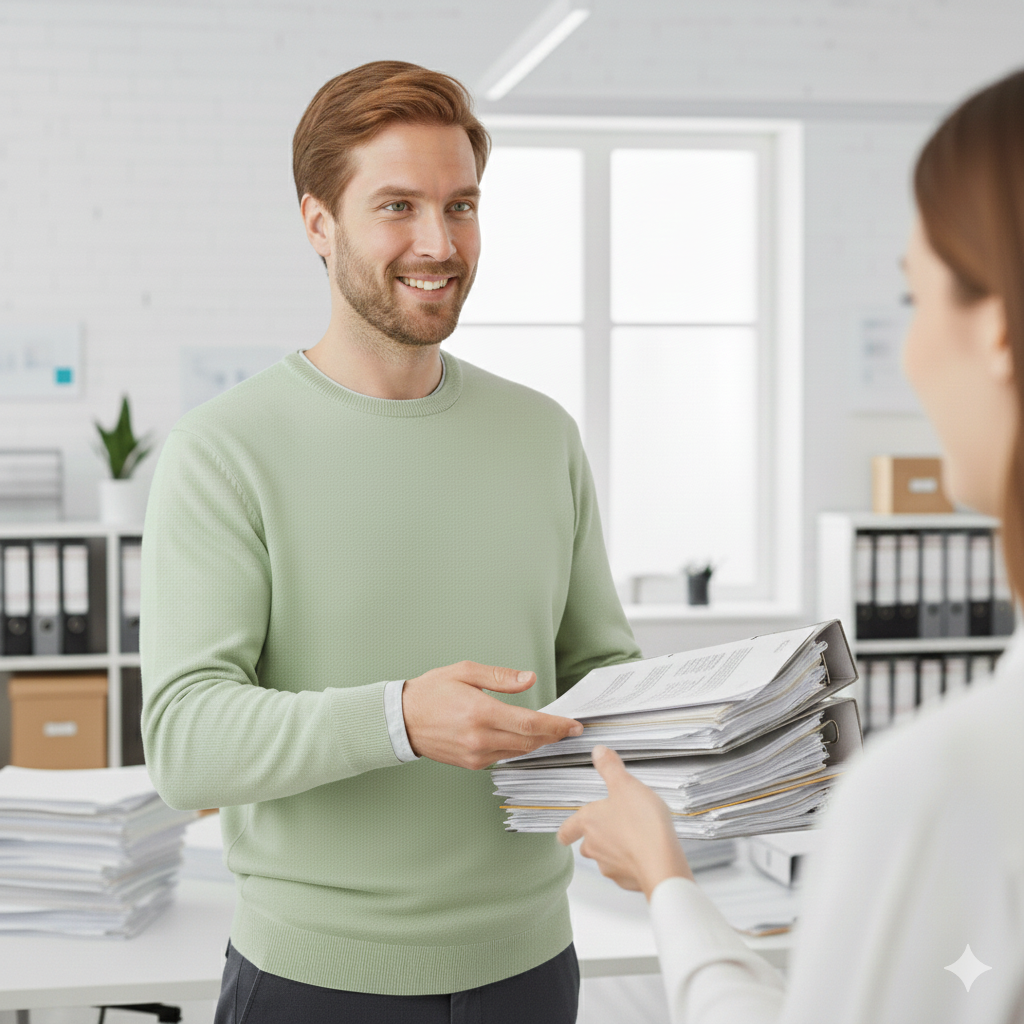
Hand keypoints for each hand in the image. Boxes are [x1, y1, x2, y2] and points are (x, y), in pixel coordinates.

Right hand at [402, 660, 583, 769]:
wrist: (402, 720)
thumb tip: (528, 678)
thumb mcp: (464, 671)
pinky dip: (518, 747)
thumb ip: (500, 677)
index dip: (556, 725)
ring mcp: (475, 754)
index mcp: (480, 712)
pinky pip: (504, 756)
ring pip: (519, 752)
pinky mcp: (471, 763)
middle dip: (554, 735)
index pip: (530, 724)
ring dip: (538, 743)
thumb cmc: (430, 692)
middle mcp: (479, 737)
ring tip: (552, 731)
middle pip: (530, 742)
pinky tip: (524, 738)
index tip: (573, 724)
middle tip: (569, 728)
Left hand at [557, 745, 693, 898]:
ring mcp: (610, 867)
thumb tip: (598, 752)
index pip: (566, 830)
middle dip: (598, 836)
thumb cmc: (642, 824)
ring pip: (606, 858)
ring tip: (635, 837)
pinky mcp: (627, 882)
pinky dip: (633, 863)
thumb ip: (610, 768)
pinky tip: (647, 853)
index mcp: (588, 823)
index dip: (566, 830)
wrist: (661, 862)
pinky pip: (626, 871)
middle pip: (588, 844)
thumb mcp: (626, 785)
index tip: (565, 833)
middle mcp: (594, 847)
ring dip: (616, 850)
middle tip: (615, 825)